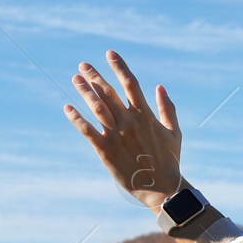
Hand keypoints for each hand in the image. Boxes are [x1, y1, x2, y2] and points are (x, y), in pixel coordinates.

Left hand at [63, 51, 182, 210]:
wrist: (162, 188)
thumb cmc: (169, 161)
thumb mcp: (174, 134)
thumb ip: (168, 109)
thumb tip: (160, 87)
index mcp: (146, 116)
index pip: (130, 84)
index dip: (119, 67)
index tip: (110, 53)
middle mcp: (130, 122)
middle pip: (109, 93)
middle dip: (95, 77)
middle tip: (83, 66)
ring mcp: (117, 135)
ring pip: (97, 107)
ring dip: (84, 91)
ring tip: (75, 79)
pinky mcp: (106, 150)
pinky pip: (87, 130)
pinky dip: (77, 118)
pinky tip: (68, 108)